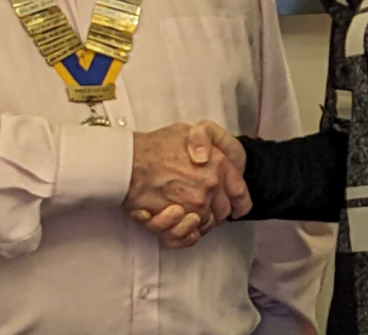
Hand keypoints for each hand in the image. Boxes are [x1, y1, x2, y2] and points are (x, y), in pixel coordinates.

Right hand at [129, 120, 250, 248]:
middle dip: (215, 211)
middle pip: (223, 212)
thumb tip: (210, 157)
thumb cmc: (156, 145)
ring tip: (182, 210)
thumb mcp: (188, 130)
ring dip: (196, 222)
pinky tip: (175, 222)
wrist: (127, 160)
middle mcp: (210, 186)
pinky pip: (187, 237)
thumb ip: (206, 142)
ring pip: (205, 225)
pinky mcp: (176, 221)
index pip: (240, 192)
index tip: (235, 205)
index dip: (239, 200)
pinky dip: (183, 234)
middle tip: (200, 205)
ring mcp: (194, 205)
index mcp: (219, 164)